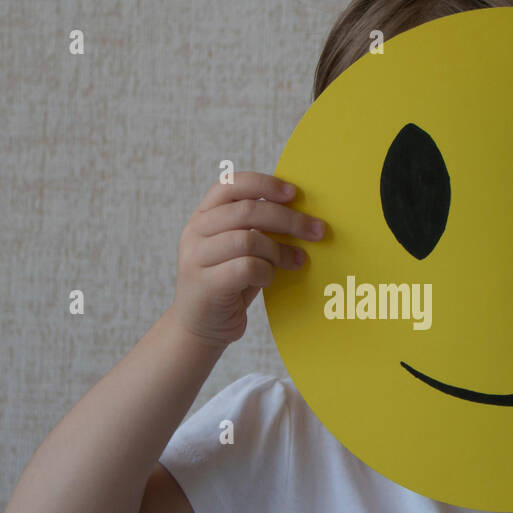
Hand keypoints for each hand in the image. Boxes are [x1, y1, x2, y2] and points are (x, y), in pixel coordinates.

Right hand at [172, 172, 325, 346]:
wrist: (200, 328)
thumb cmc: (229, 284)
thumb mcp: (239, 249)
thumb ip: (257, 227)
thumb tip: (301, 212)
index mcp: (203, 216)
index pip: (230, 184)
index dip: (264, 184)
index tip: (294, 193)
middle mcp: (195, 231)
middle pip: (247, 210)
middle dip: (289, 219)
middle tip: (317, 230)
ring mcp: (196, 258)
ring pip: (248, 239)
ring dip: (280, 250)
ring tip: (296, 261)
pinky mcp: (205, 284)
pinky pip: (246, 267)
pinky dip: (267, 272)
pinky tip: (270, 280)